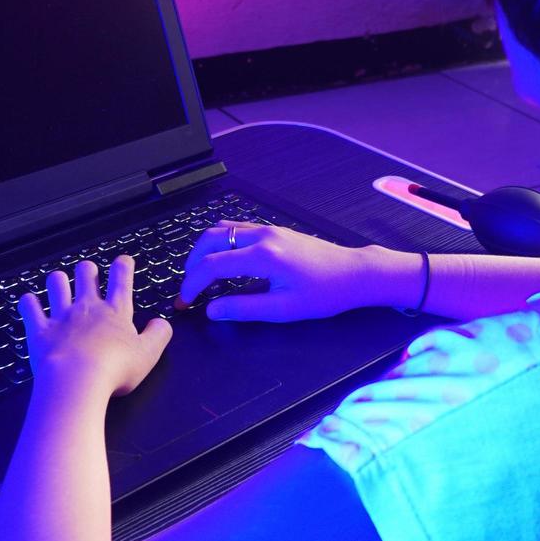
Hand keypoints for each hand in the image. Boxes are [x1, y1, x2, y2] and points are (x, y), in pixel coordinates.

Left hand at [18, 257, 172, 399]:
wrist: (78, 379)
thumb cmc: (115, 369)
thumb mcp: (148, 355)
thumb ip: (158, 335)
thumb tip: (162, 323)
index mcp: (115, 313)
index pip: (121, 280)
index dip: (123, 267)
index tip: (123, 260)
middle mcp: (87, 308)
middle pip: (86, 275)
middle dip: (87, 270)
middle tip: (88, 271)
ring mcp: (61, 316)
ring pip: (57, 284)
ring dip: (58, 281)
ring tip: (59, 282)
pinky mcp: (39, 329)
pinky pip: (30, 308)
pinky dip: (28, 303)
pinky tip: (28, 302)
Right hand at [177, 221, 415, 321]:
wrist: (355, 273)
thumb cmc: (325, 294)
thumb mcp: (284, 310)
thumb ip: (244, 309)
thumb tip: (212, 311)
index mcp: (263, 256)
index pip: (213, 266)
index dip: (193, 284)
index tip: (184, 302)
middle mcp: (262, 236)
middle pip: (210, 239)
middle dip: (192, 263)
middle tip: (188, 287)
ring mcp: (268, 229)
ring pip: (222, 230)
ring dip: (205, 251)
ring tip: (201, 276)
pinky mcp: (274, 230)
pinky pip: (236, 230)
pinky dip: (221, 244)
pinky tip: (223, 262)